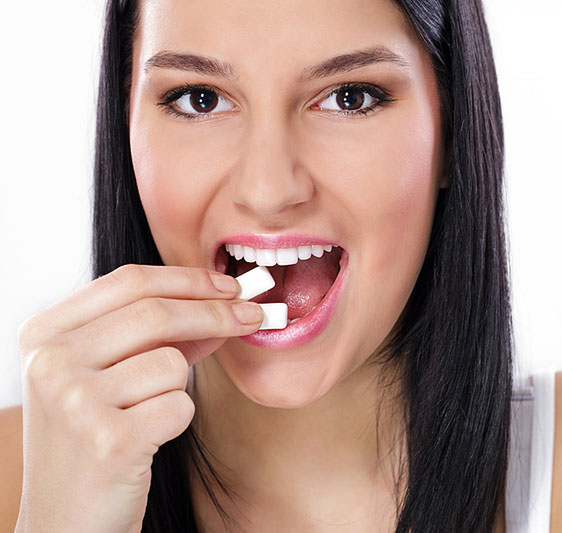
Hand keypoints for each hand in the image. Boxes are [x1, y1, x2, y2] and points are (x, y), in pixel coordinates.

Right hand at [14, 264, 261, 532]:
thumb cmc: (93, 442)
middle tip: (255, 315)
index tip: (230, 286)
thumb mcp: (107, 375)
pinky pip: (178, 406)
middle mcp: (50, 362)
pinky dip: (176, 420)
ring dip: (177, 388)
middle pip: (157, 314)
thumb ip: (156, 335)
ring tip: (144, 417)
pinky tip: (145, 441)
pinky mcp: (108, 441)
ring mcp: (74, 401)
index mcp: (44, 334)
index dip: (188, 280)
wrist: (65, 522)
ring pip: (171, 363)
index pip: (130, 282)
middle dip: (216, 312)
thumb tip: (225, 301)